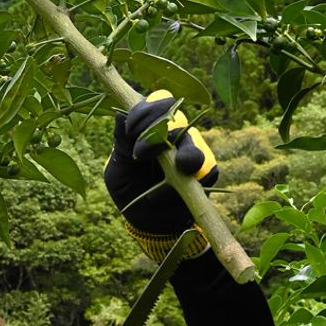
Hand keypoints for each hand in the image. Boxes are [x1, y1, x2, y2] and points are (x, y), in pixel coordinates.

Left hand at [104, 90, 217, 237]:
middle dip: (158, 130)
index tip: (130, 130)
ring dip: (181, 154)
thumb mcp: (117, 170)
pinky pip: (207, 167)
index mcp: (150, 127)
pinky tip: (174, 192)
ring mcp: (191, 151)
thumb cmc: (129, 190)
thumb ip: (121, 145)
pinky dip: (192, 178)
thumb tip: (120, 116)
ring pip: (194, 140)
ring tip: (171, 170)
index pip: (155, 103)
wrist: (148, 222)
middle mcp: (173, 134)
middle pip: (176, 115)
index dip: (145, 111)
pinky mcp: (206, 171)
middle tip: (141, 153)